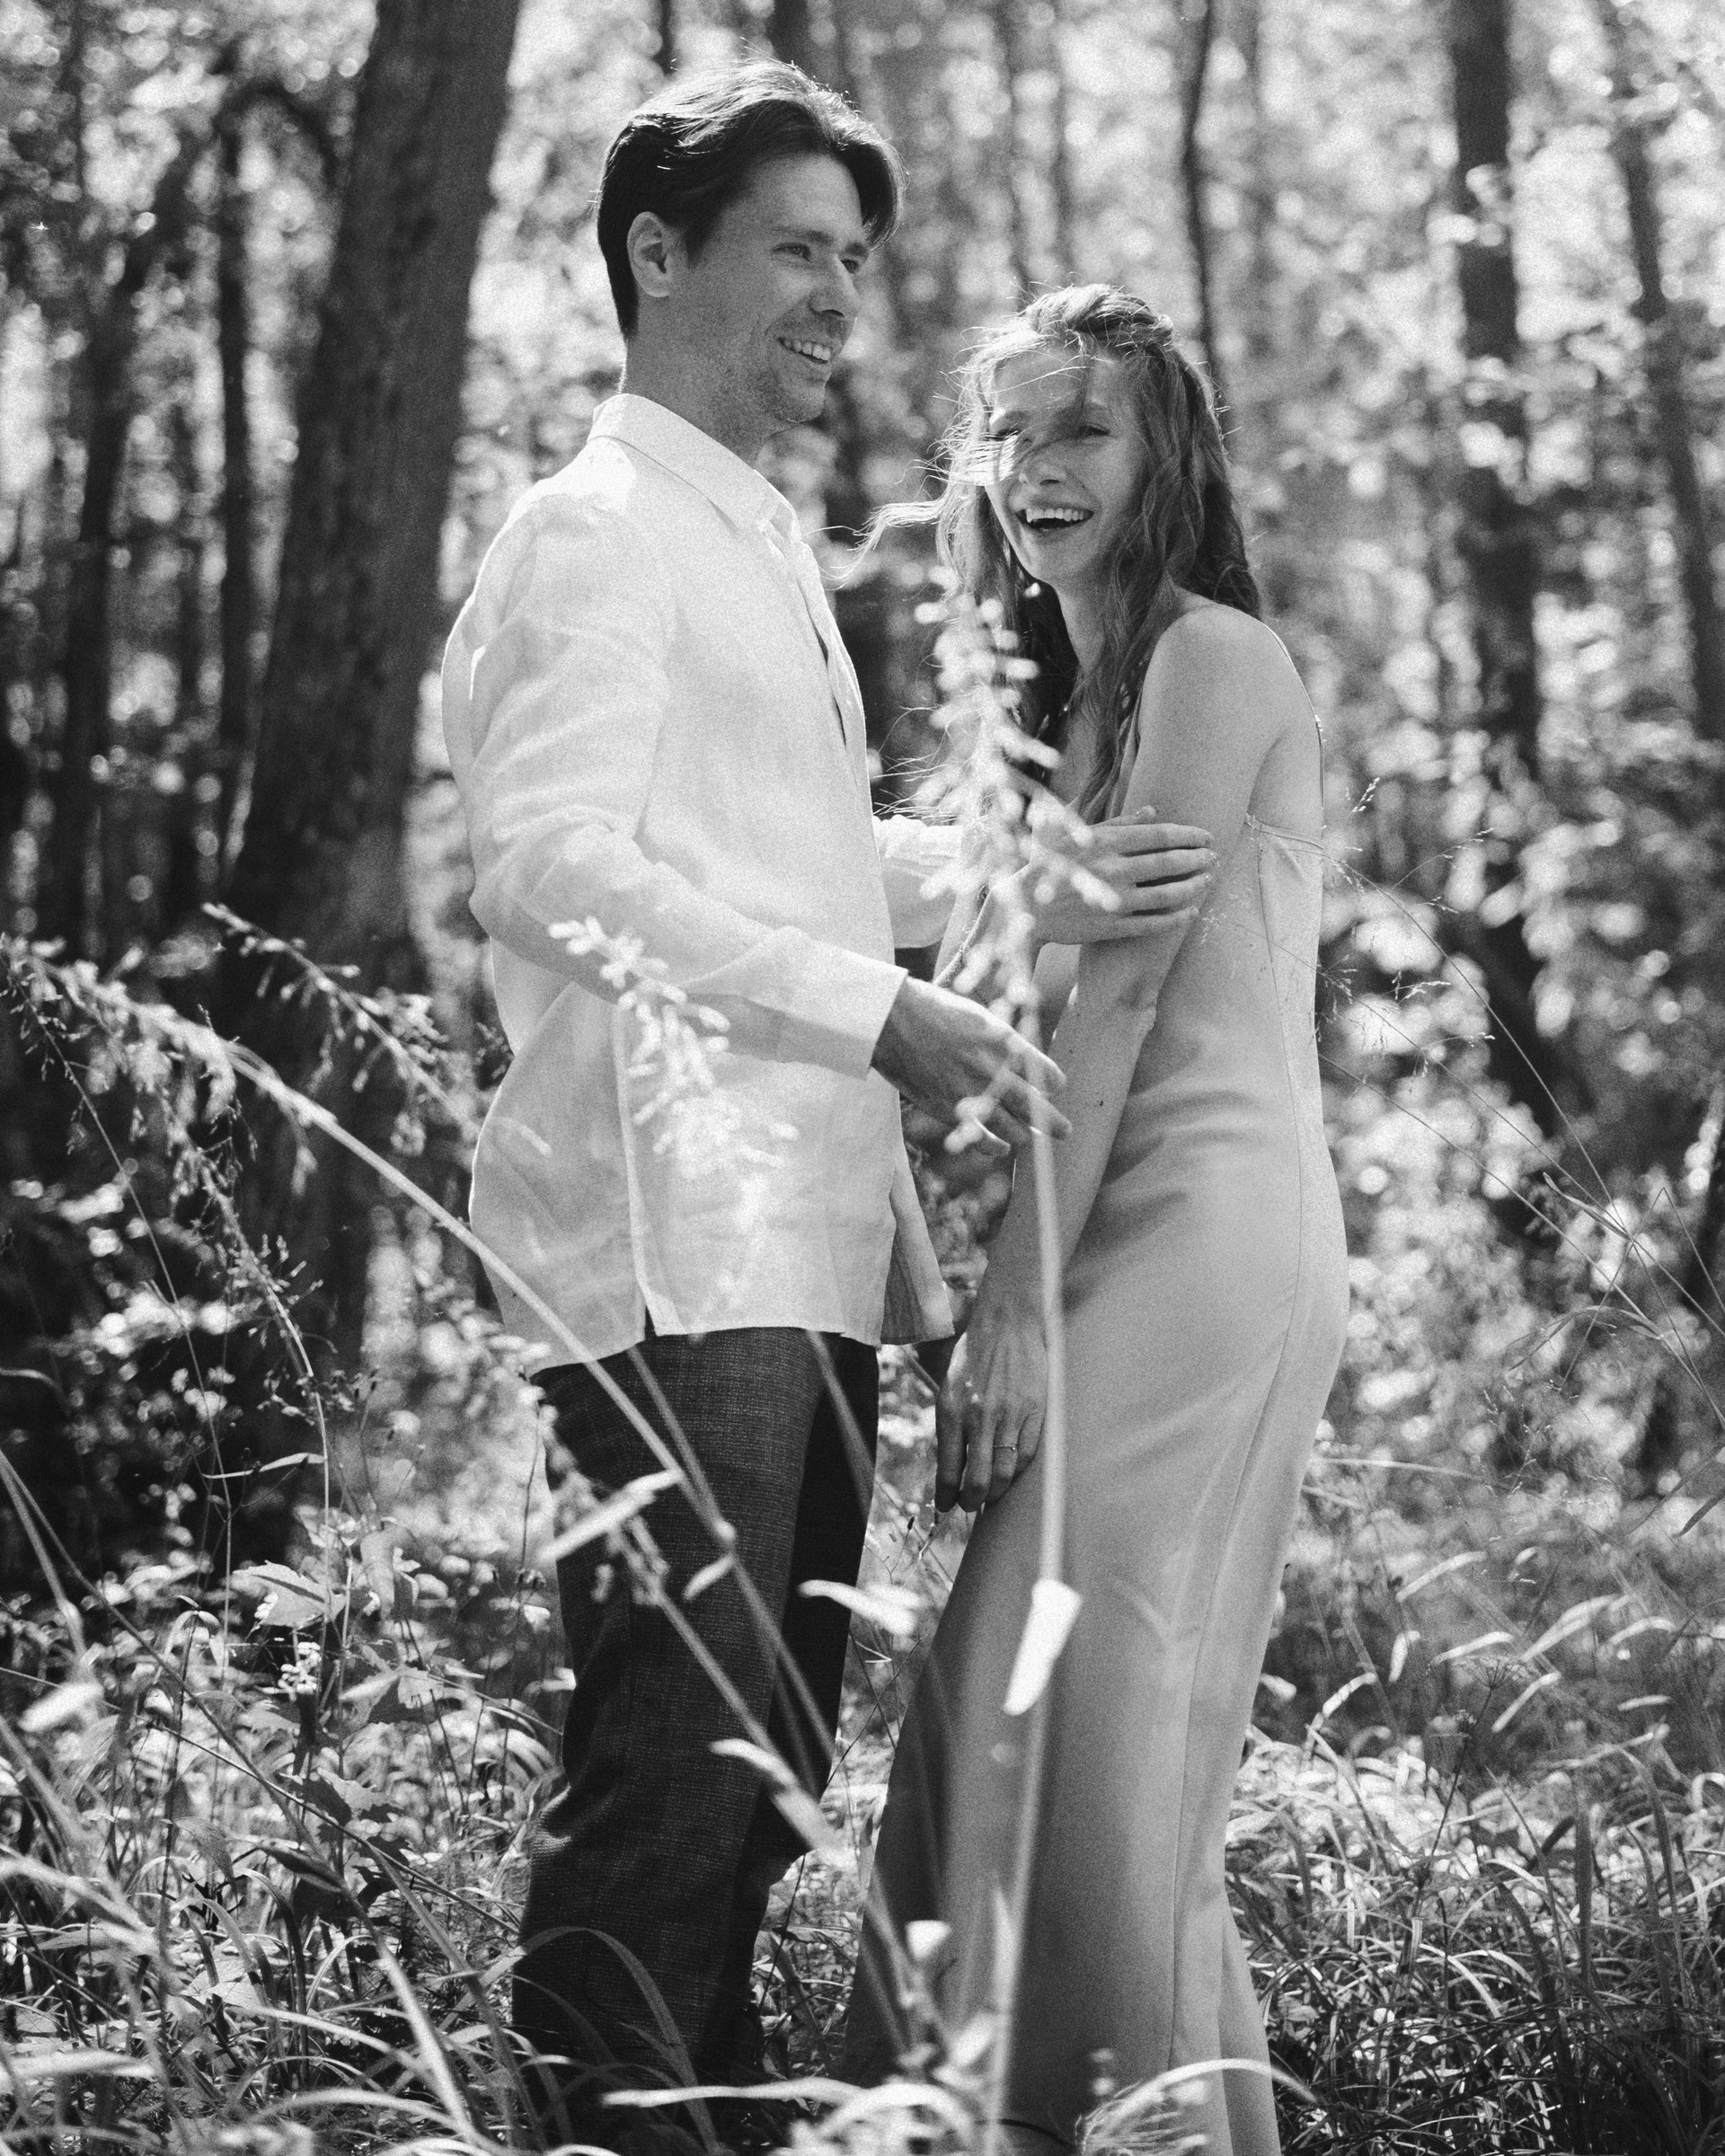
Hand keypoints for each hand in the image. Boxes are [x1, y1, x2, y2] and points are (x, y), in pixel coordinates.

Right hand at [872, 976, 1069, 1152]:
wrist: (893, 1020)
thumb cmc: (933, 1008)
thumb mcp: (978, 1014)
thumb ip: (1001, 1040)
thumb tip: (1018, 1056)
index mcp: (1006, 1043)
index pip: (1046, 1073)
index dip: (1054, 1083)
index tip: (1056, 1087)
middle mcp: (996, 1072)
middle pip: (1036, 1108)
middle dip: (1054, 1123)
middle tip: (1066, 1131)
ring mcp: (974, 1095)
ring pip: (1013, 1128)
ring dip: (1027, 1135)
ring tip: (1034, 1139)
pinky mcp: (950, 1111)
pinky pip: (981, 1139)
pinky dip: (995, 1147)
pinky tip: (1003, 1149)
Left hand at [936, 1287, 1046, 1510]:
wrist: (1006, 1324)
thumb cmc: (973, 1357)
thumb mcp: (949, 1389)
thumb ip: (950, 1426)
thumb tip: (950, 1466)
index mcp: (951, 1411)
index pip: (948, 1469)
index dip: (947, 1495)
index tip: (947, 1505)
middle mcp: (978, 1417)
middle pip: (976, 1479)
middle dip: (972, 1501)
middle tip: (970, 1506)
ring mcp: (1008, 1415)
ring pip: (1003, 1472)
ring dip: (995, 1492)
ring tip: (990, 1496)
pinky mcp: (1034, 1411)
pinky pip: (1026, 1455)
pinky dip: (1016, 1472)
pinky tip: (1010, 1474)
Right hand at [1005, 810, 1214, 948]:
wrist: (1022, 909)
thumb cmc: (1047, 865)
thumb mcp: (1075, 834)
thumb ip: (1116, 823)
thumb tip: (1153, 812)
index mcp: (1106, 842)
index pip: (1160, 835)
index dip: (1189, 835)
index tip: (1206, 836)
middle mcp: (1114, 869)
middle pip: (1170, 862)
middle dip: (1198, 858)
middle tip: (1214, 857)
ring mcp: (1115, 900)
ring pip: (1168, 894)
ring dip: (1194, 886)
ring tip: (1208, 880)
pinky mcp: (1113, 927)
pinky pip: (1154, 923)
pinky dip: (1177, 917)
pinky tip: (1191, 910)